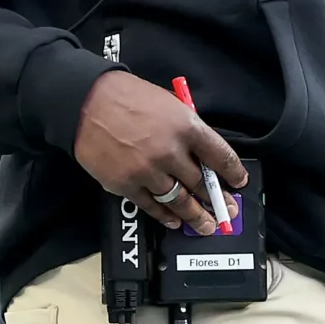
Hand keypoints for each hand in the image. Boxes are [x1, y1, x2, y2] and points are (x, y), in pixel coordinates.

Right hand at [71, 72, 247, 233]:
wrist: (86, 102)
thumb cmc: (127, 97)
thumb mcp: (168, 103)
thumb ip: (186, 129)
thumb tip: (200, 155)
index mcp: (187, 127)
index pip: (221, 156)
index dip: (233, 173)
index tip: (238, 183)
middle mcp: (171, 152)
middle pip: (202, 184)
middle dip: (218, 201)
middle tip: (227, 212)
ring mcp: (148, 171)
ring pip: (180, 201)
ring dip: (195, 216)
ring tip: (206, 226)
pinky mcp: (126, 185)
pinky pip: (152, 206)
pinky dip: (165, 216)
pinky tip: (174, 221)